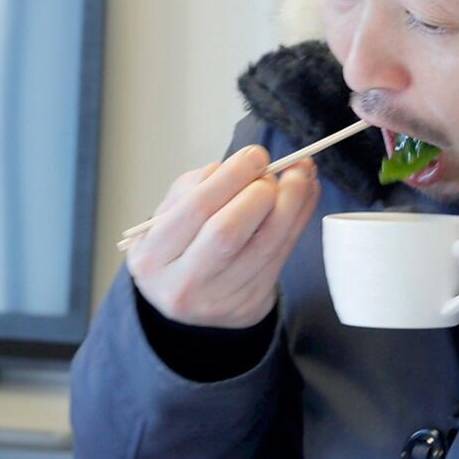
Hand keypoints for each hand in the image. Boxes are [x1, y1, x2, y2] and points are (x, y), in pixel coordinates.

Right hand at [127, 145, 319, 328]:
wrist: (190, 299)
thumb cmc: (178, 246)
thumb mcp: (168, 216)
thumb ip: (196, 187)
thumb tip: (246, 164)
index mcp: (152, 256)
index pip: (195, 209)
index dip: (231, 177)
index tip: (255, 154)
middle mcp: (182, 283)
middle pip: (228, 232)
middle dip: (259, 192)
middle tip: (273, 169)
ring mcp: (219, 299)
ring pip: (266, 245)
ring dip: (292, 202)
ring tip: (300, 174)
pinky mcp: (251, 304)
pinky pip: (282, 254)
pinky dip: (299, 218)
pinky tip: (305, 194)